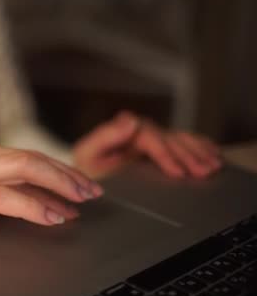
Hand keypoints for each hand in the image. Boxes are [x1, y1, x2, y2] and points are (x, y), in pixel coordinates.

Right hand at [0, 135, 101, 233]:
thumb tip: (9, 192)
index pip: (24, 155)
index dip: (55, 168)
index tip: (76, 181)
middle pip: (32, 158)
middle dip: (67, 174)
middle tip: (91, 190)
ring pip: (25, 170)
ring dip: (60, 186)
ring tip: (81, 202)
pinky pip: (4, 197)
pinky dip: (33, 206)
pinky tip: (51, 217)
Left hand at [73, 111, 221, 177]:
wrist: (82, 175)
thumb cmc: (84, 168)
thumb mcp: (88, 153)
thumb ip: (106, 135)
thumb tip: (129, 120)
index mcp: (121, 130)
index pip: (150, 137)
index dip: (166, 154)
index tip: (178, 171)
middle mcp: (137, 130)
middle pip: (169, 139)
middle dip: (188, 156)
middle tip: (203, 172)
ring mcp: (148, 137)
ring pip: (179, 140)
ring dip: (198, 152)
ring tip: (213, 165)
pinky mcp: (155, 146)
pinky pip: (182, 142)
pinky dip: (199, 147)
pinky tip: (212, 153)